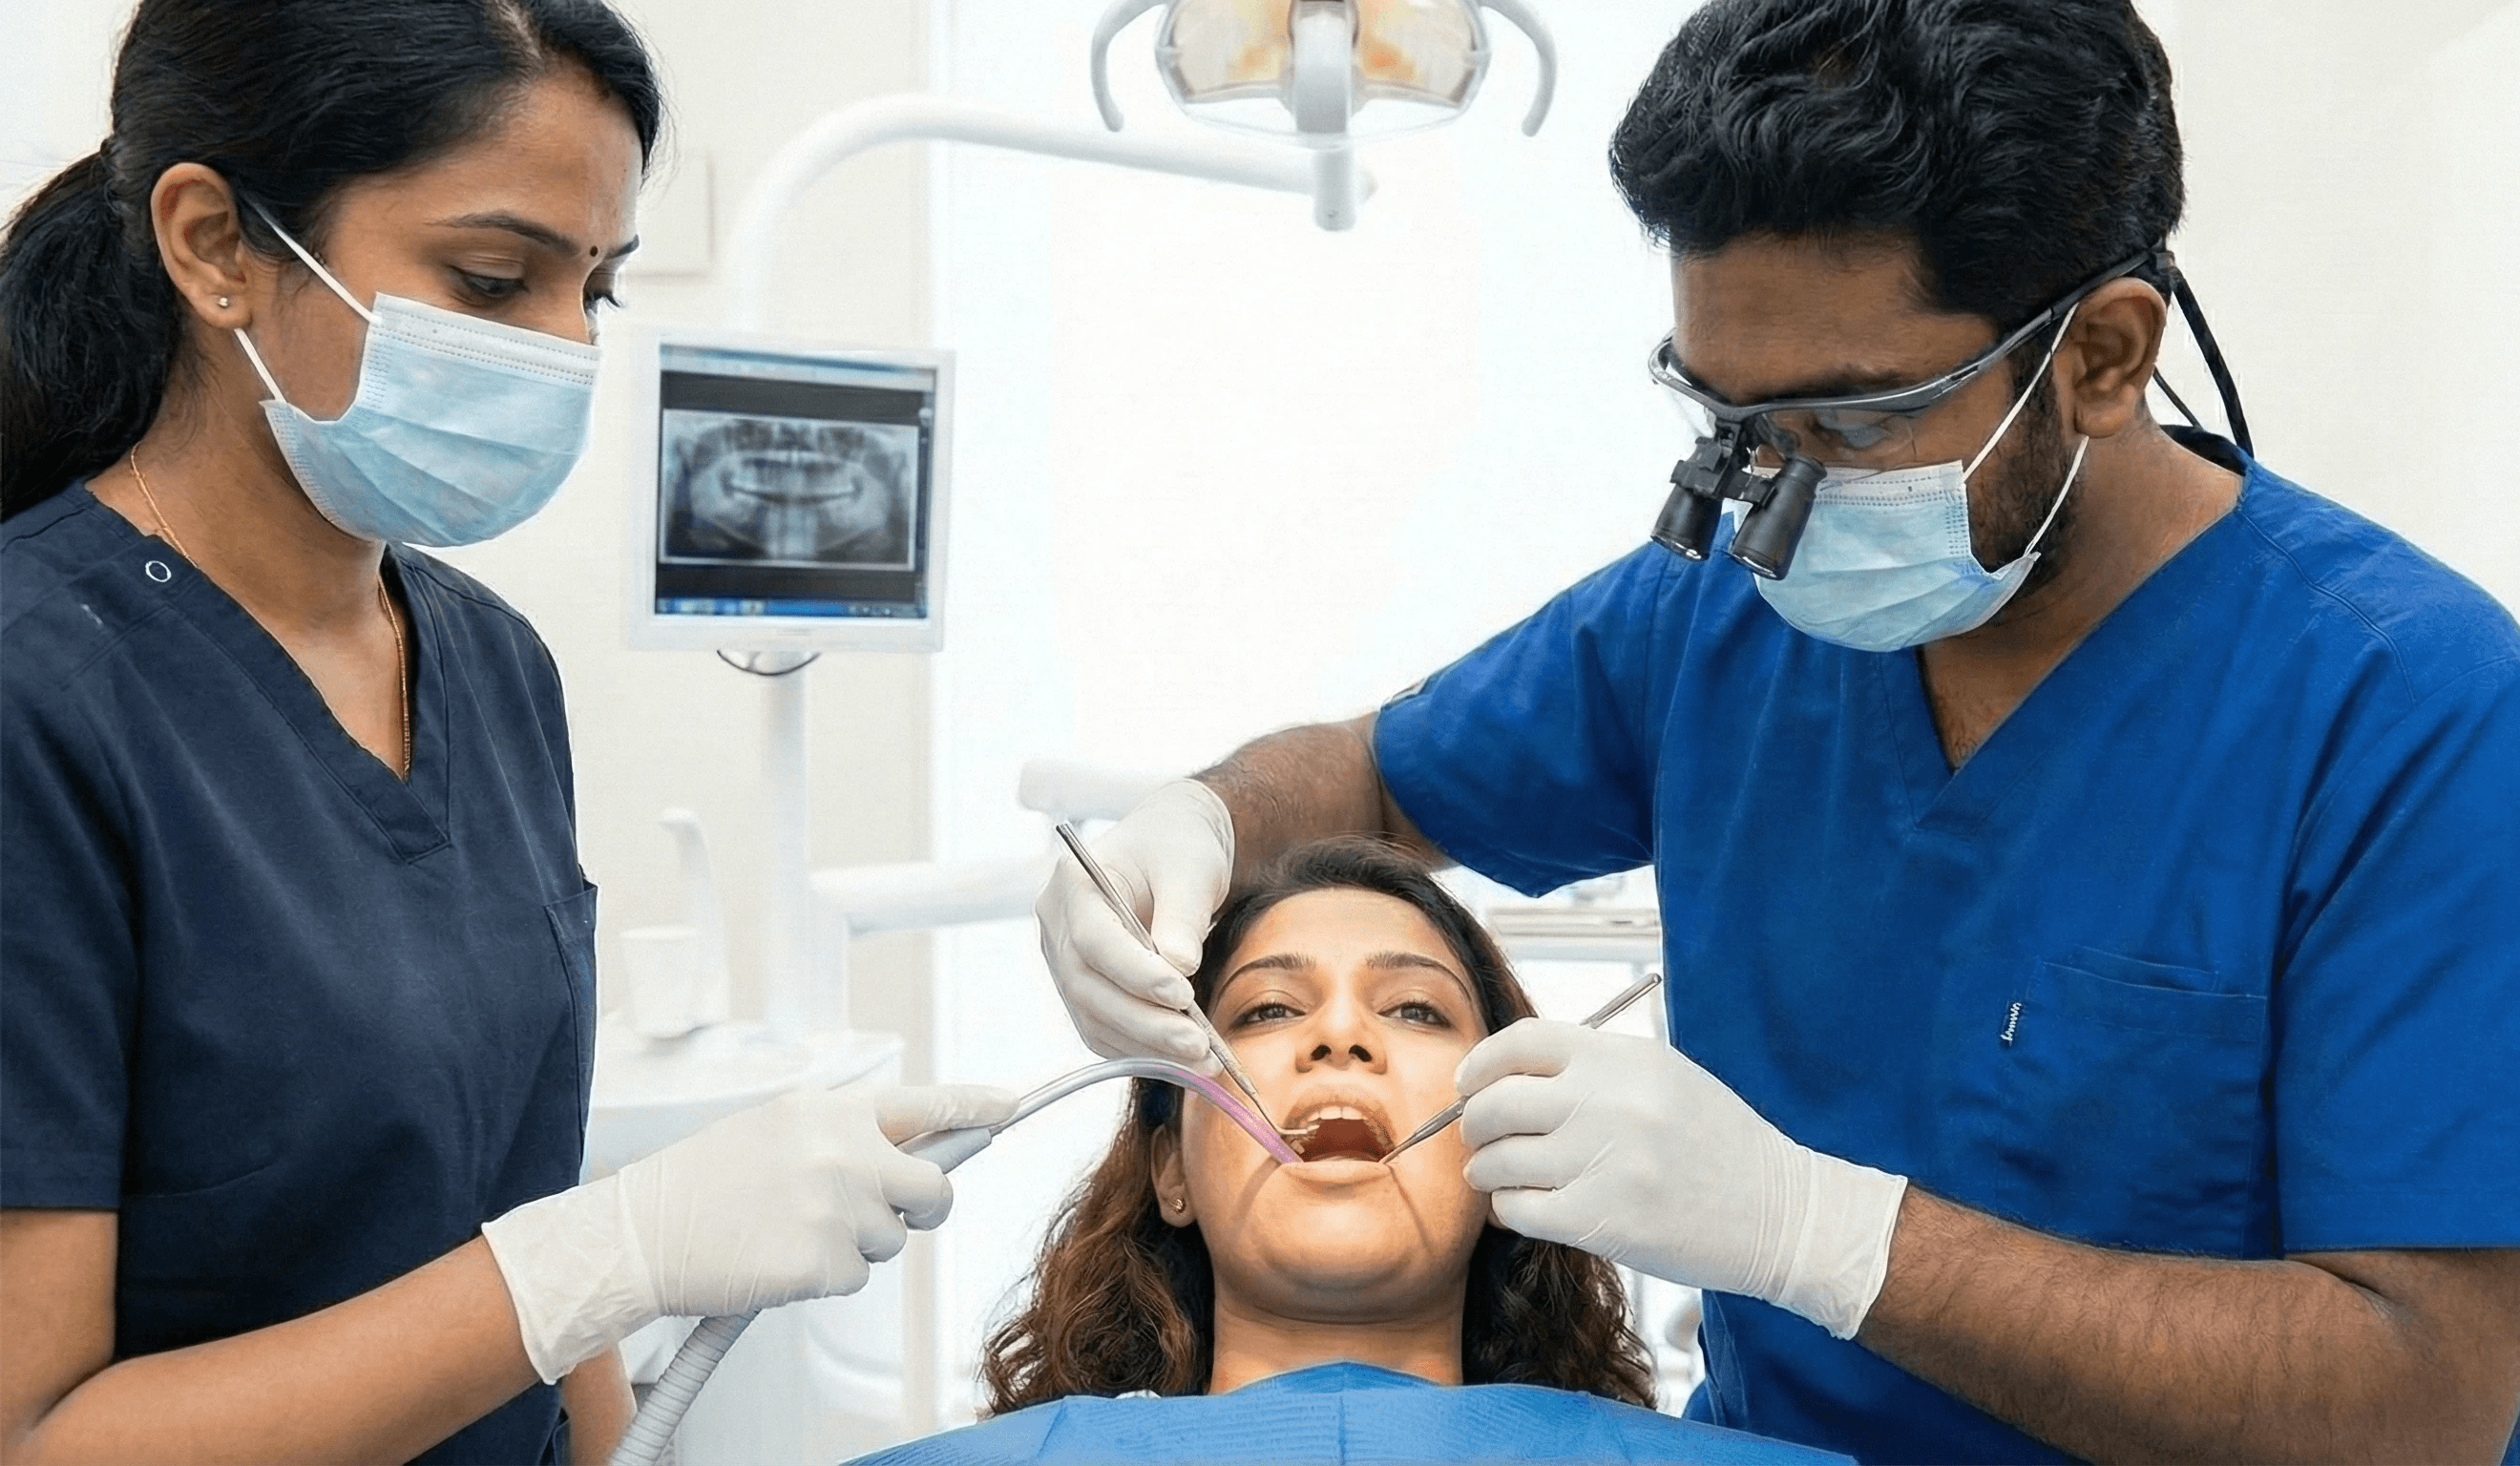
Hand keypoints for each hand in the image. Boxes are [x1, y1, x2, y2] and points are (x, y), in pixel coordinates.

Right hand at [482, 1081, 1015, 1381]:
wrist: (640, 1233)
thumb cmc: (701, 1183)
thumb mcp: (776, 1129)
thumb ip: (845, 1134)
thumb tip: (911, 1152)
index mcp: (830, 1111)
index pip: (922, 1103)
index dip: (974, 1105)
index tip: (1010, 1106)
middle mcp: (844, 1152)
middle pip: (931, 1185)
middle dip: (920, 1204)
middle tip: (882, 1211)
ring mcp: (837, 1208)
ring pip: (890, 1239)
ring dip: (853, 1243)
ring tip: (788, 1229)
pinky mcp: (824, 1262)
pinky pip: (855, 1277)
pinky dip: (823, 1277)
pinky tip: (777, 1258)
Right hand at [1035, 779, 1235, 1062]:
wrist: (1169, 845)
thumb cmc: (1178, 846)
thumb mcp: (1192, 868)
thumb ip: (1183, 916)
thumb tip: (1180, 969)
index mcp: (1073, 883)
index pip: (1093, 940)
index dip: (1135, 974)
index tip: (1183, 995)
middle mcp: (1057, 925)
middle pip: (1089, 988)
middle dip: (1145, 1023)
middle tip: (1198, 1044)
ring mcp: (1063, 960)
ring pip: (1094, 1017)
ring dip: (1147, 1046)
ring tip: (1203, 1060)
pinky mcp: (1082, 988)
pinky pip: (1104, 1029)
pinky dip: (1141, 1048)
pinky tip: (1183, 1058)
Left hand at [1456, 1020, 1906, 1339]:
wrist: (1779, 1213)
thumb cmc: (1718, 1144)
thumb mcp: (1664, 1075)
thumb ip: (1592, 1067)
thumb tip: (1505, 1074)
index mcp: (1622, 1058)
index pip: (1520, 1043)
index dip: (1481, 1064)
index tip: (1468, 1084)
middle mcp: (1607, 1103)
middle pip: (1495, 1103)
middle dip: (1473, 1123)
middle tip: (1478, 1137)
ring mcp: (1602, 1163)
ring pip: (1497, 1161)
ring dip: (1485, 1171)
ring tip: (1497, 1175)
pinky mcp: (1601, 1221)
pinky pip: (1517, 1210)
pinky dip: (1509, 1210)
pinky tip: (1524, 1207)